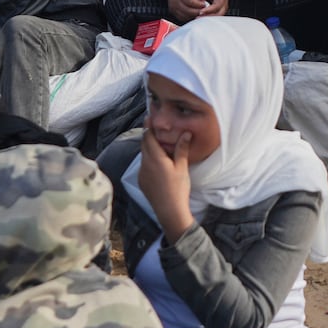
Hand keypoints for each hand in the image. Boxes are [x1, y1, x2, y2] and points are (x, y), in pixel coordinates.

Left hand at [137, 126, 195, 241]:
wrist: (169, 210)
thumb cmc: (178, 188)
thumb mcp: (182, 167)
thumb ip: (181, 149)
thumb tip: (185, 133)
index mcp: (155, 158)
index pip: (148, 137)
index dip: (148, 126)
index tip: (149, 117)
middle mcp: (145, 164)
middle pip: (144, 145)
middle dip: (147, 135)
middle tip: (153, 126)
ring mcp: (142, 173)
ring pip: (143, 155)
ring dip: (148, 147)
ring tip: (157, 142)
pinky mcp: (142, 181)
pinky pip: (144, 165)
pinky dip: (149, 158)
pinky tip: (158, 161)